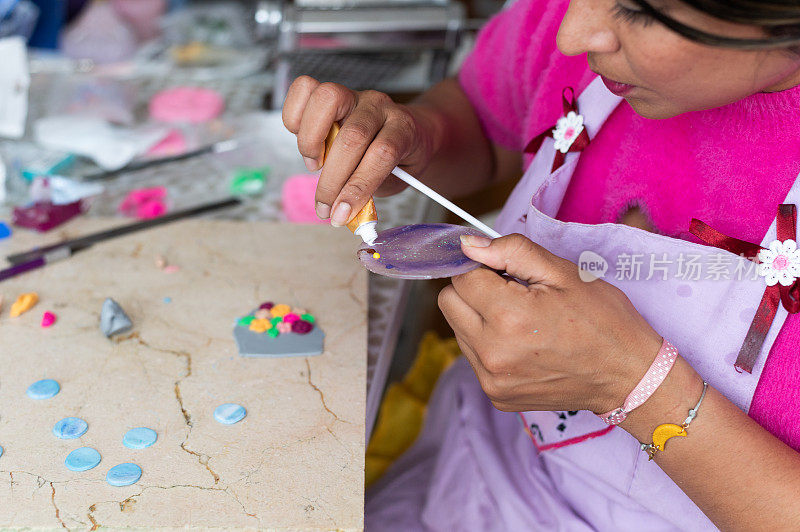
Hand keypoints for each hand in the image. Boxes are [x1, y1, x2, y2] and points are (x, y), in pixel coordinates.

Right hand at [282, 76, 437, 225]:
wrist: (411, 130)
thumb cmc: (400, 159)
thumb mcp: (395, 181)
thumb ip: (369, 193)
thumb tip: (340, 213)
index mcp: (403, 128)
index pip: (382, 154)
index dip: (358, 187)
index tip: (340, 214)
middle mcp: (379, 106)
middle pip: (353, 135)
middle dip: (332, 179)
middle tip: (324, 206)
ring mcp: (355, 94)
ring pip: (328, 99)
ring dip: (311, 140)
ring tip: (314, 165)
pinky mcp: (332, 91)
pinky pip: (304, 88)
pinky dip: (294, 117)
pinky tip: (305, 143)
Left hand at [437, 234, 662, 413]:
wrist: (628, 376)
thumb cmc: (603, 321)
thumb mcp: (563, 272)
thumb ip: (510, 251)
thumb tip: (468, 245)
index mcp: (508, 317)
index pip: (461, 276)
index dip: (484, 267)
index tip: (507, 272)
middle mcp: (492, 353)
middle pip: (449, 302)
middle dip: (474, 290)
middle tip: (513, 293)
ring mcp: (492, 380)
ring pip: (457, 329)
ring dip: (479, 318)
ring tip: (522, 321)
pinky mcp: (496, 396)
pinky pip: (473, 357)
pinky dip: (489, 345)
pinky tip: (523, 344)